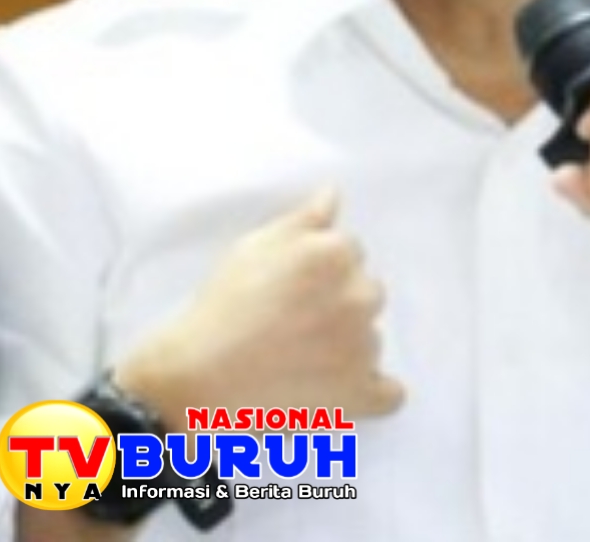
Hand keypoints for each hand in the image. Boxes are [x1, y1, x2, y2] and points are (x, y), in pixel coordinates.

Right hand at [115, 189, 405, 426]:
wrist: (198, 378)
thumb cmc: (224, 304)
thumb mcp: (256, 246)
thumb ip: (304, 219)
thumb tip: (334, 195)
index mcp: (337, 255)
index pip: (350, 251)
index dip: (321, 267)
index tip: (295, 285)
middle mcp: (360, 297)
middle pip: (367, 291)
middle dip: (340, 301)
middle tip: (298, 321)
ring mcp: (364, 349)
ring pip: (371, 338)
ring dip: (349, 344)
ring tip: (304, 358)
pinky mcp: (359, 394)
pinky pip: (390, 393)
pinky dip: (373, 391)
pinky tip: (345, 389)